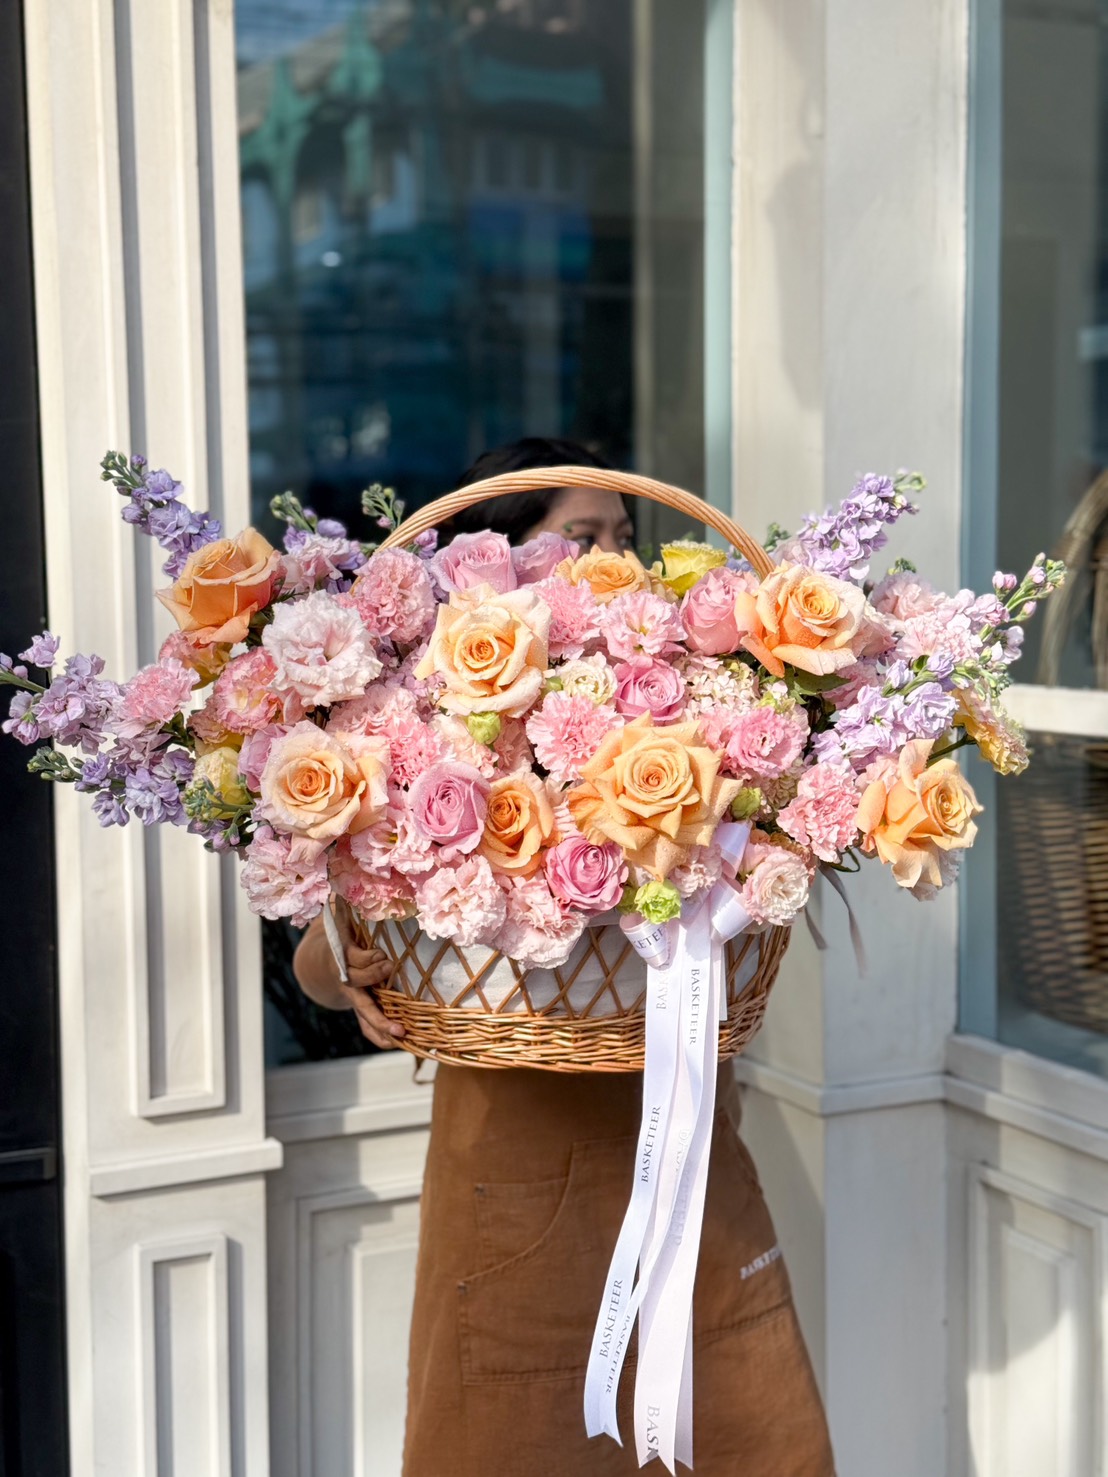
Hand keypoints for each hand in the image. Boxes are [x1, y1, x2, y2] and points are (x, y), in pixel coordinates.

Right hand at [333, 899, 405, 1051]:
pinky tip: (399, 1043)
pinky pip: (367, 1024)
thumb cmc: (339, 934)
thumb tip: (336, 867)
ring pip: (364, 1011)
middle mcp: (346, 978)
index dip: (367, 960)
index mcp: (342, 955)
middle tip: (391, 974)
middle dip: (374, 980)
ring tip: (401, 1033)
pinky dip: (380, 1034)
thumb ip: (340, 898)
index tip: (384, 957)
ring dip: (381, 1022)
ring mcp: (353, 994)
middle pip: (358, 984)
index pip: (353, 960)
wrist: (320, 964)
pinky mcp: (361, 1004)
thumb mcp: (337, 914)